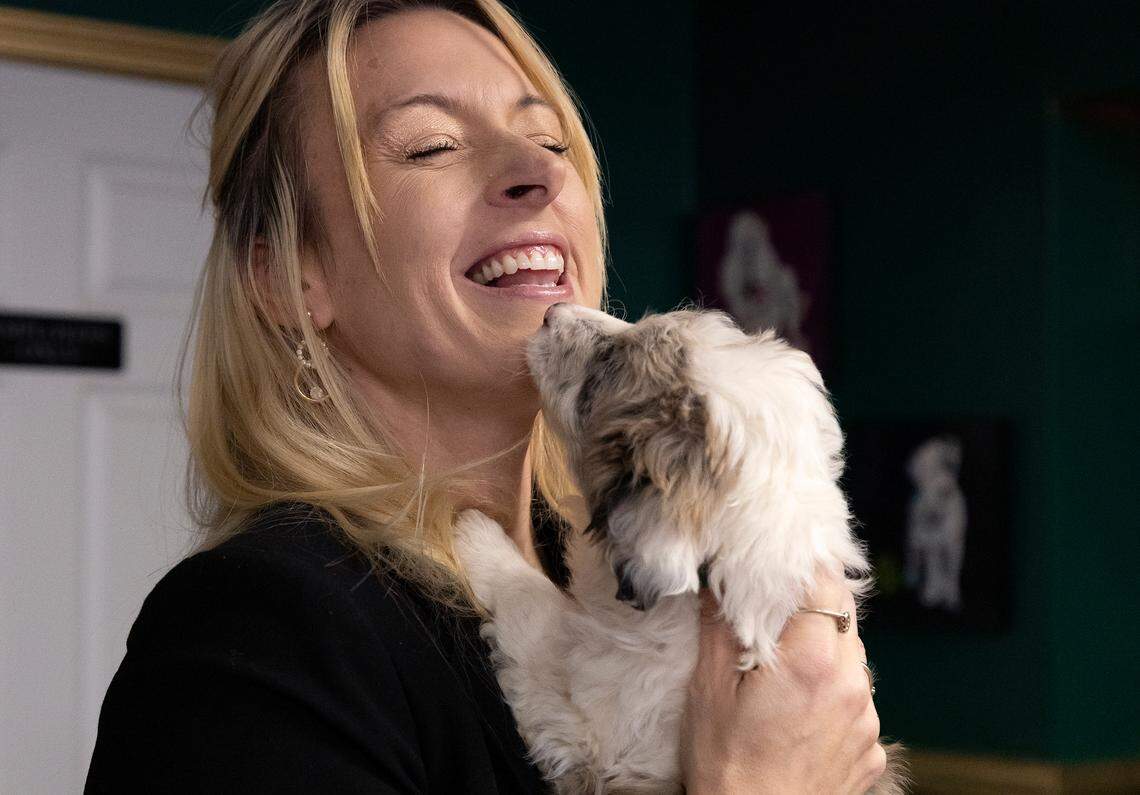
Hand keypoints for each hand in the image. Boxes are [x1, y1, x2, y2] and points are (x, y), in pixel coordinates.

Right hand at [680, 573, 885, 793]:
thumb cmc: (726, 768)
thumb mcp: (708, 691)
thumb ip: (720, 628)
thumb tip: (717, 585)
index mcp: (812, 663)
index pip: (826, 586)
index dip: (804, 568)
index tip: (782, 566)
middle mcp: (852, 686)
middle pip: (844, 617)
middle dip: (812, 607)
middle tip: (775, 615)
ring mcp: (867, 721)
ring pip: (854, 658)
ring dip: (825, 651)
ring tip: (783, 673)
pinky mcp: (872, 750)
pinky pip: (858, 701)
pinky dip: (834, 694)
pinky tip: (799, 713)